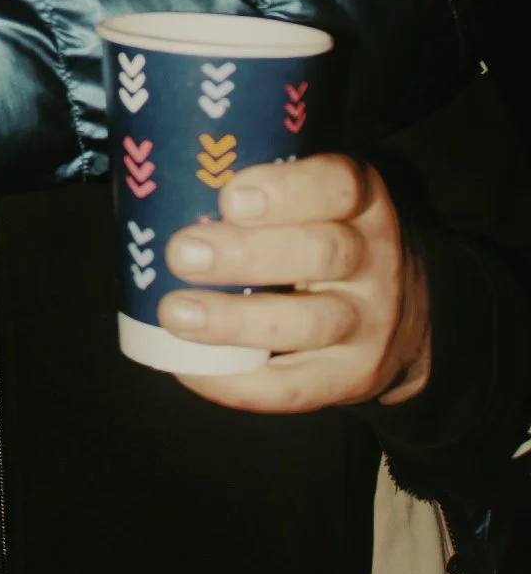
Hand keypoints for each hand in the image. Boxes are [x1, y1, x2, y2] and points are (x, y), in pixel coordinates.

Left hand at [158, 155, 430, 412]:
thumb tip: (167, 191)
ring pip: (311, 323)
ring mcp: (370, 323)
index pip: (340, 185)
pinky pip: (296, 388)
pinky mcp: (354, 377)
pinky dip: (239, 382)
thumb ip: (269, 193)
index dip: (287, 190)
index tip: (229, 197)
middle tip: (181, 253)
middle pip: (322, 253)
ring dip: (235, 321)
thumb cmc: (331, 238)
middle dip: (246, 254)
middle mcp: (376, 259)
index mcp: (363, 202)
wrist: (407, 319)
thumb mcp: (323, 201)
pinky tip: (193, 369)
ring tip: (176, 314)